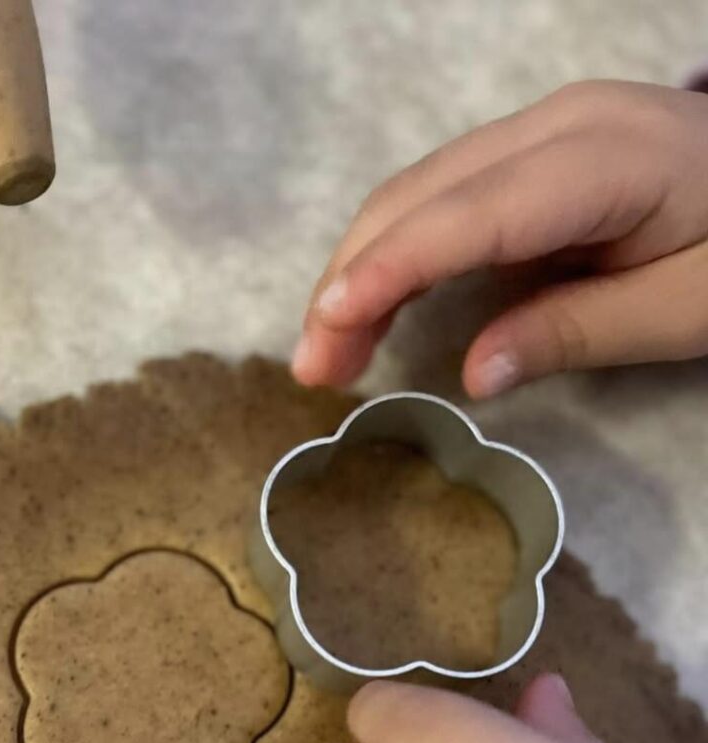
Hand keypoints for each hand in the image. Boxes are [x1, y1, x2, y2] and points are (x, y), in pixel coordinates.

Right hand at [294, 80, 707, 396]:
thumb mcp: (683, 309)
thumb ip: (575, 332)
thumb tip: (472, 374)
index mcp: (600, 160)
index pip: (467, 215)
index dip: (389, 269)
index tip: (328, 324)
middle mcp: (553, 126)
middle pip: (418, 195)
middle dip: (351, 279)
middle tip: (314, 367)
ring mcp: (538, 131)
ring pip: (416, 193)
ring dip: (361, 269)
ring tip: (330, 350)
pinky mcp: (530, 152)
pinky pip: (441, 196)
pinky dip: (396, 254)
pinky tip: (374, 306)